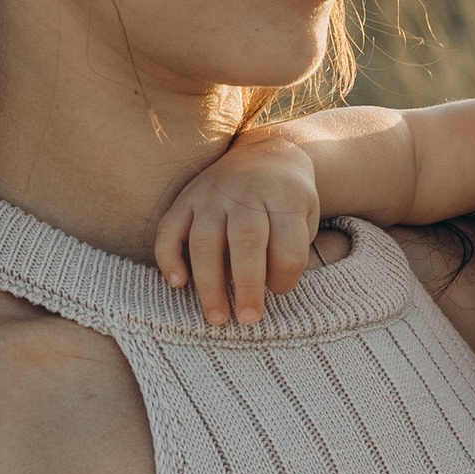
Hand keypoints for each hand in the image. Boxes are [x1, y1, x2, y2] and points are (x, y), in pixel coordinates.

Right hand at [152, 136, 322, 328]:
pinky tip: (177, 285)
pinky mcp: (185, 199)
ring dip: (209, 283)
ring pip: (205, 240)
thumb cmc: (288, 201)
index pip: (287, 246)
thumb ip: (290, 250)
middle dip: (247, 286)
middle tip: (248, 320)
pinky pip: (170, 229)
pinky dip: (169, 258)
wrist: (267, 153)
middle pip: (246, 241)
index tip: (280, 292)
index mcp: (285, 197)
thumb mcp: (305, 217)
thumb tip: (262, 290)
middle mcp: (246, 193)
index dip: (285, 277)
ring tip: (216, 318)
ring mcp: (211, 194)